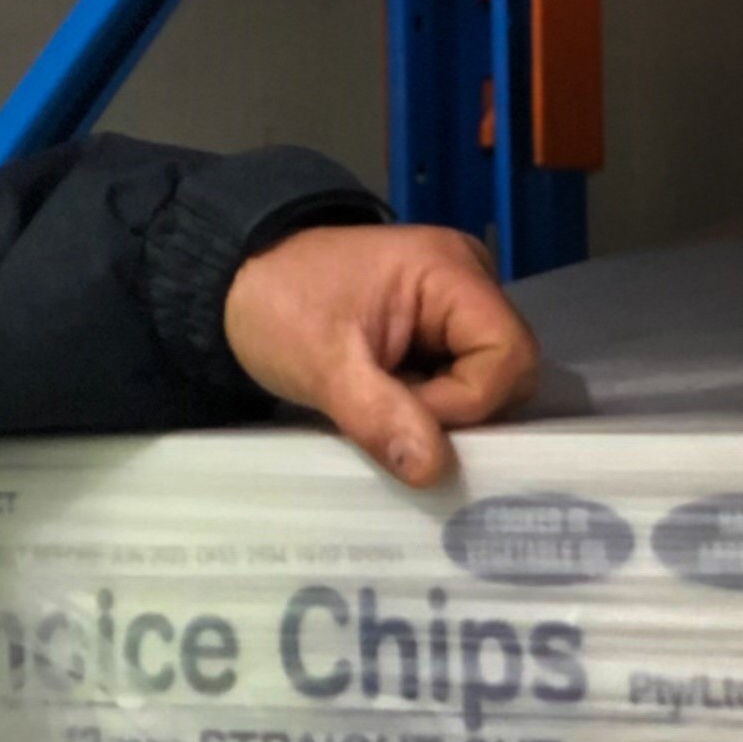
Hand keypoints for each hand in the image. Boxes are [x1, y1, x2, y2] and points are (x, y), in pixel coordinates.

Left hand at [222, 223, 538, 486]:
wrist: (234, 281)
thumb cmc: (275, 306)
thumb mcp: (321, 364)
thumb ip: (379, 415)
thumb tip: (433, 471)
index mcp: (450, 270)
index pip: (507, 354)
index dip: (467, 402)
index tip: (404, 412)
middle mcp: (468, 278)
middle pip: (507, 369)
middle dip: (457, 411)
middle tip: (394, 418)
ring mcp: (454, 302)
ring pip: (485, 379)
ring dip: (440, 410)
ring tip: (385, 410)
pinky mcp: (436, 326)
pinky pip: (459, 376)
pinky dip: (429, 402)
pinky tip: (390, 405)